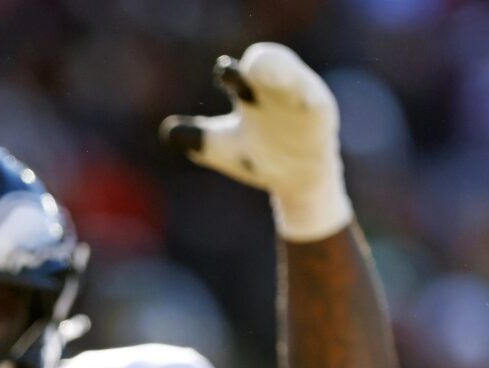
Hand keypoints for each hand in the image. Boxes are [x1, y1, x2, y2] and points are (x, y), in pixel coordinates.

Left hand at [160, 42, 350, 242]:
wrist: (297, 180)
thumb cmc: (258, 156)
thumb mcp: (221, 148)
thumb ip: (195, 138)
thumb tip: (169, 132)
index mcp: (246, 94)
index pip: (235, 76)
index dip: (230, 74)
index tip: (225, 74)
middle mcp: (271, 91)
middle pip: (265, 69)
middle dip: (260, 66)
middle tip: (249, 69)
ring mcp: (296, 100)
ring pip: (292, 79)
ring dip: (282, 74)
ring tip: (270, 74)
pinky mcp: (319, 112)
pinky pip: (315, 102)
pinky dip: (308, 99)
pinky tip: (306, 102)